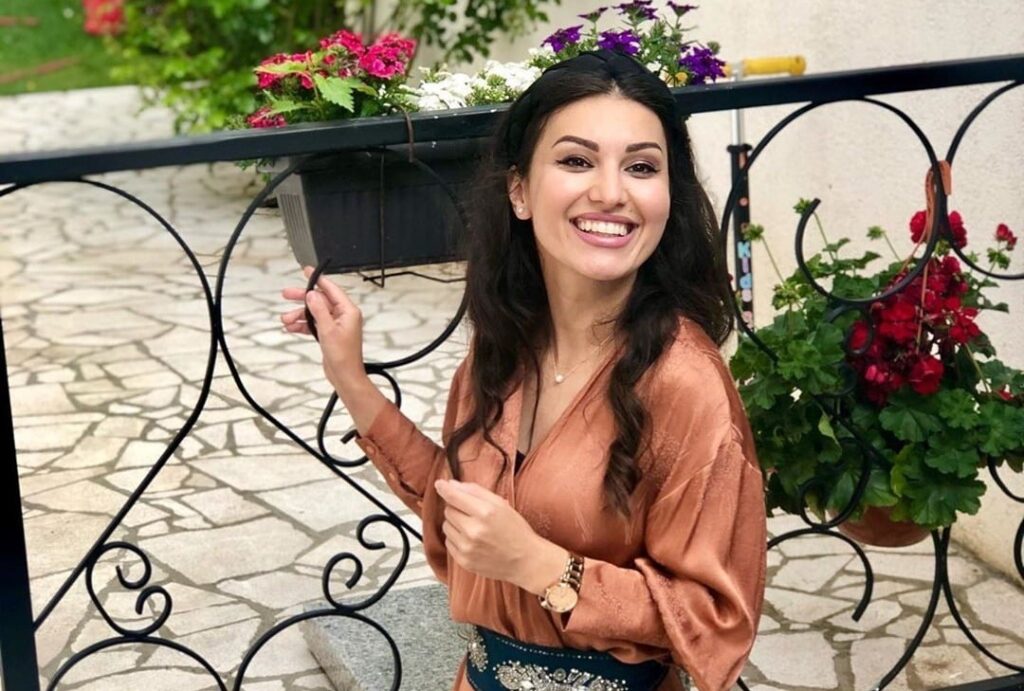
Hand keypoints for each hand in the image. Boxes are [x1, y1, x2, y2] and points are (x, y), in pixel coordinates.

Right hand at [280, 266, 365, 390]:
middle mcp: (344, 316)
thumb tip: (312, 295)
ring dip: (299, 315)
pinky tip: (291, 328)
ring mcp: (336, 325)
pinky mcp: (330, 334)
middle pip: (320, 300)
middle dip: (303, 299)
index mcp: (348, 311)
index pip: (332, 289)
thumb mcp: (328, 330)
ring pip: (315, 313)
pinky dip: (303, 325)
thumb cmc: (343, 357)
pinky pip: (314, 324)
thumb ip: (319, 311)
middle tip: (287, 294)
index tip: (307, 271)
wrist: (345, 376)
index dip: (318, 279)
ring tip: (286, 319)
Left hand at [434, 479, 566, 594]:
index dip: (444, 488)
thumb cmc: (516, 531)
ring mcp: (467, 548)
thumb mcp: (501, 505)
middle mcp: (474, 531)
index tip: (439, 484)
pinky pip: (448, 542)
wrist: (525, 561)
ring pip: (446, 526)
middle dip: (457, 508)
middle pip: (448, 510)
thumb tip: (452, 484)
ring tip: (473, 527)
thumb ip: (476, 491)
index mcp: (485, 513)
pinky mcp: (463, 561)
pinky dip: (456, 538)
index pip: (454, 497)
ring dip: (455, 523)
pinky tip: (472, 539)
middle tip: (472, 512)